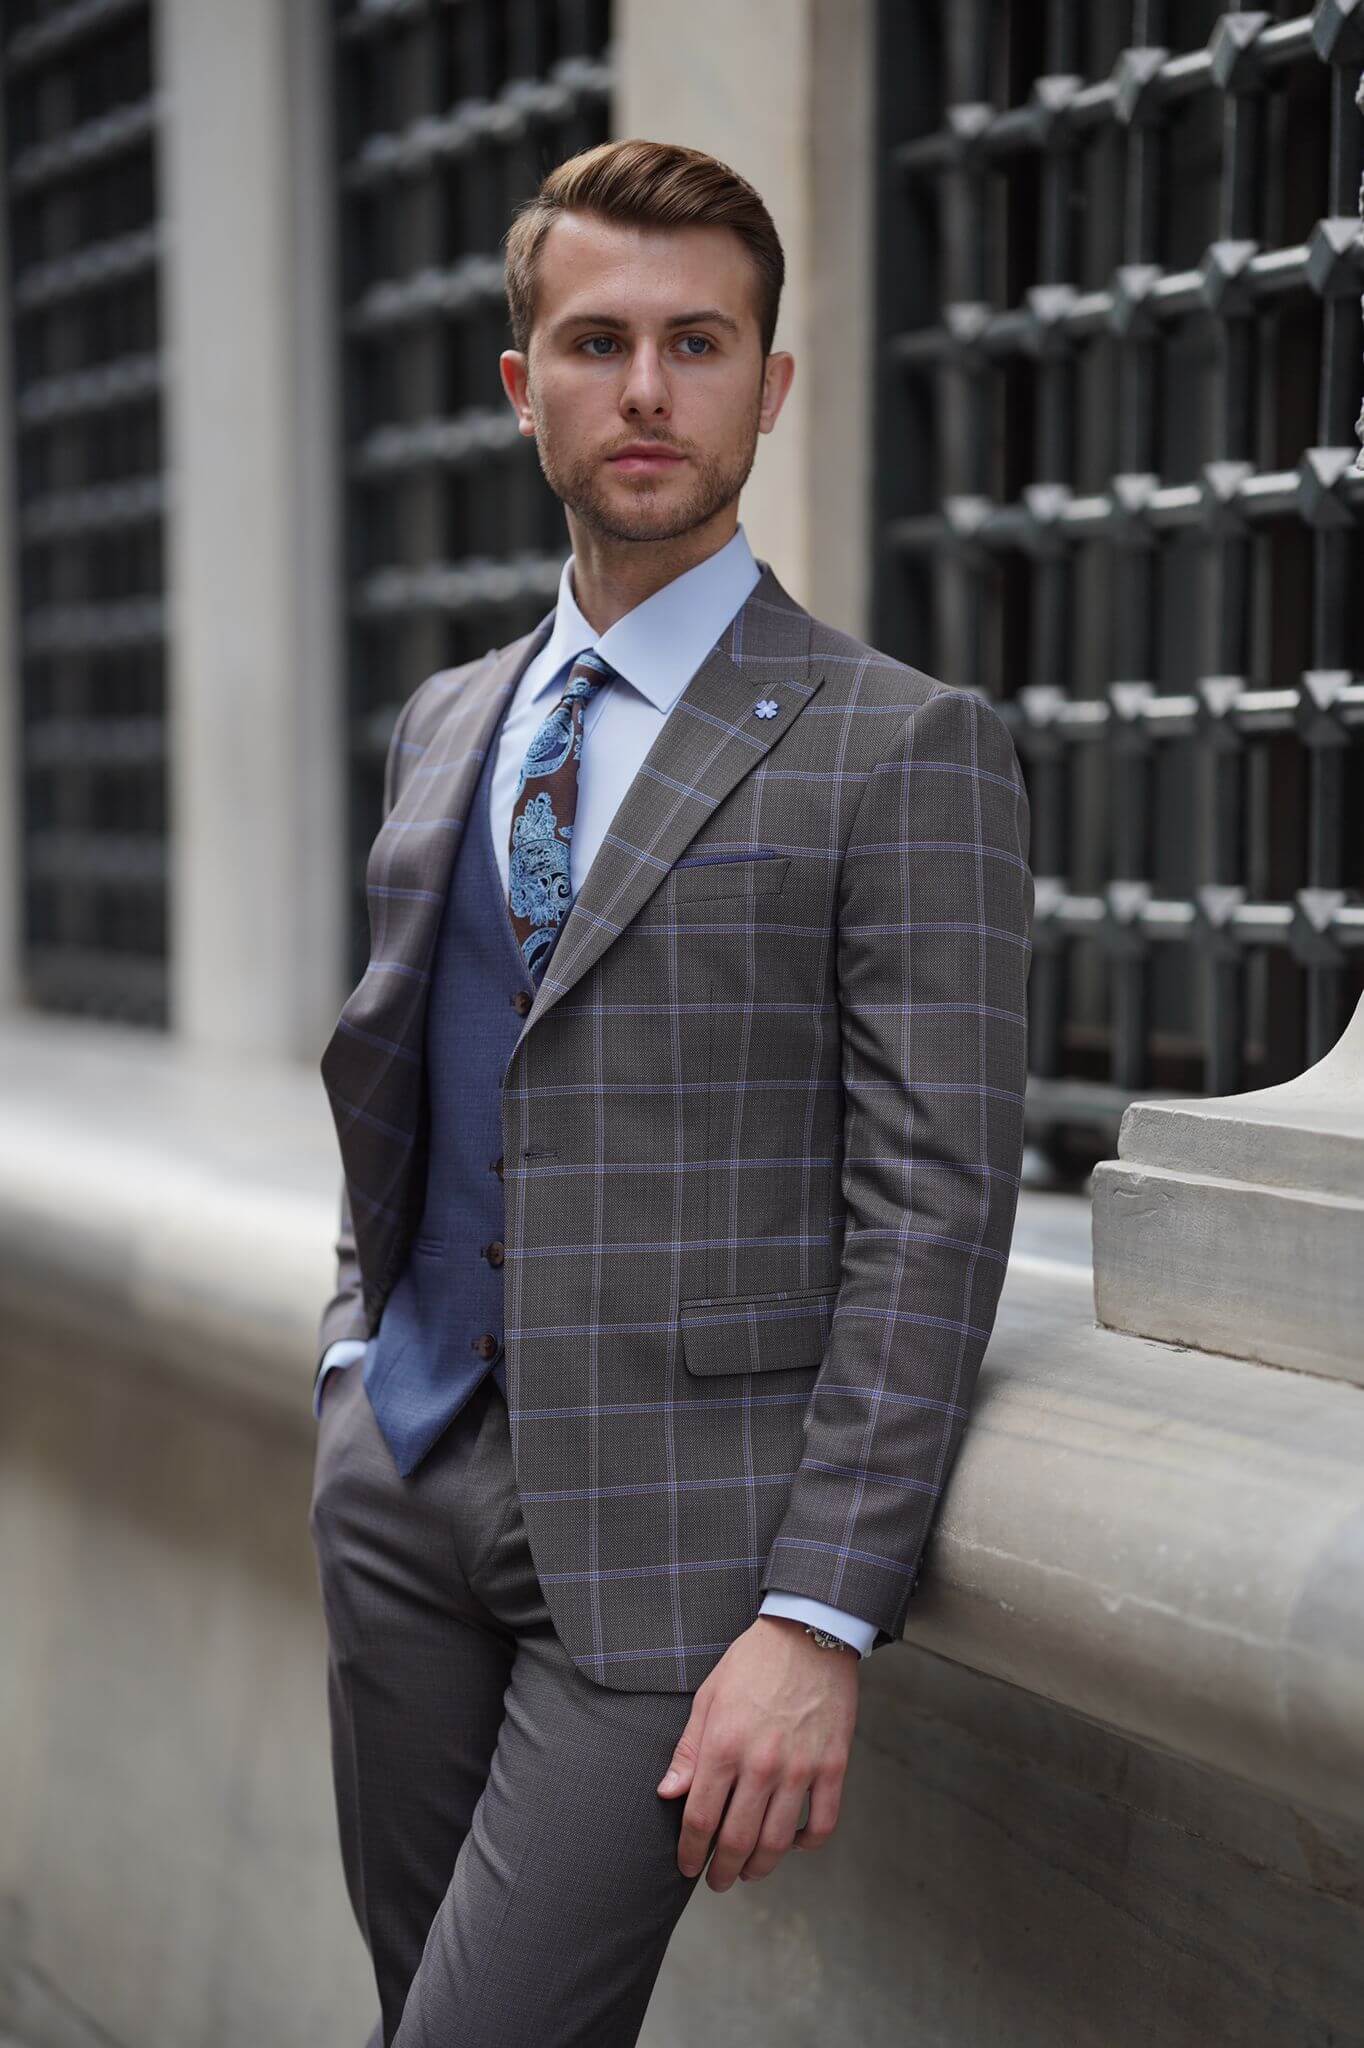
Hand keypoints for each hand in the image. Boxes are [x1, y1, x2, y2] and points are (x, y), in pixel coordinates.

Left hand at [656, 1614, 858, 1889]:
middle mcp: (761, 1764)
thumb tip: (668, 1793)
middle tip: (716, 1881)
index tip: (687, 1865)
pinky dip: (807, 1844)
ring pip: (778, 1842)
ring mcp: (801, 1769)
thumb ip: (689, 1750)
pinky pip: (822, 1823)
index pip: (700, 1818)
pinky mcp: (833, 1767)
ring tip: (749, 1872)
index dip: (690, 1850)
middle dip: (722, 1871)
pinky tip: (794, 1844)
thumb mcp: (709, 1697)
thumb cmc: (753, 1663)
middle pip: (737, 1840)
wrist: (809, 1635)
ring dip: (760, 1867)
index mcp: (724, 1746)